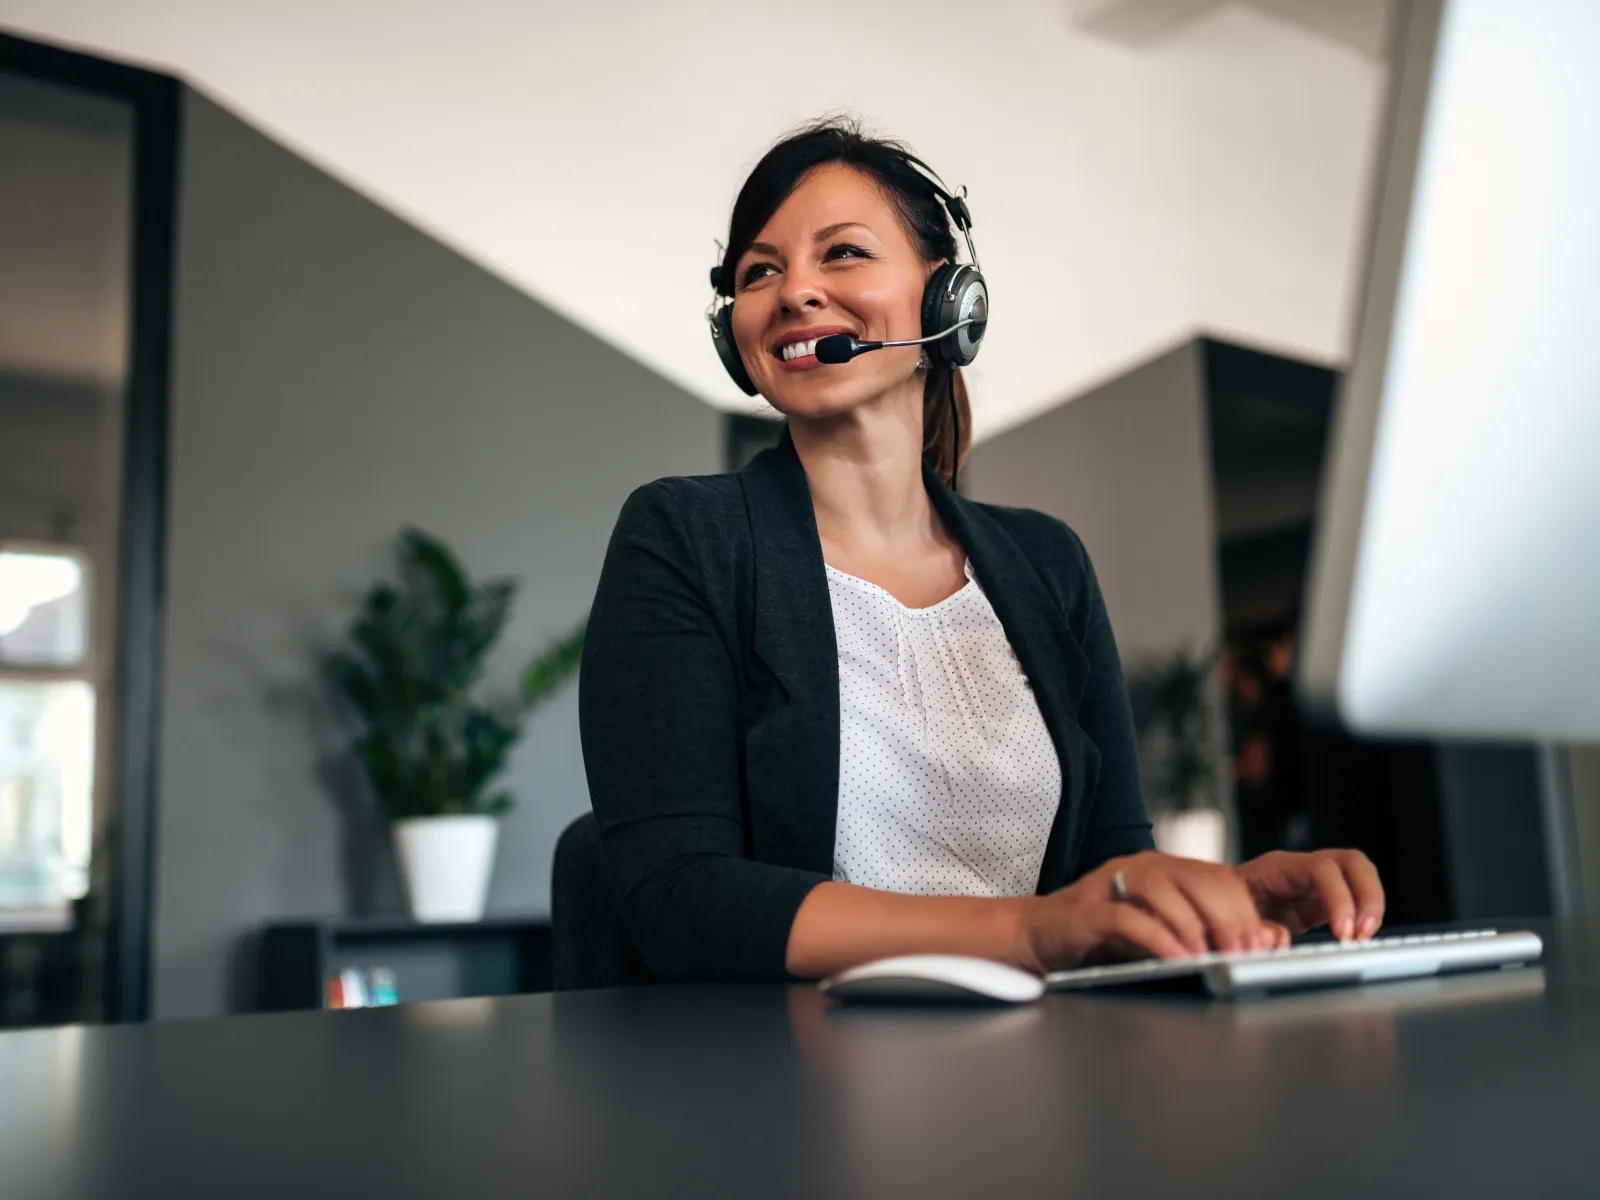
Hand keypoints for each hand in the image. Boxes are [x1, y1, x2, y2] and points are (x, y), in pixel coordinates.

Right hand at [1021, 851, 1276, 971]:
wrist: (1038, 936)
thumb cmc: (1104, 940)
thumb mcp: (1164, 935)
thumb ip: (1207, 936)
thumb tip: (1264, 942)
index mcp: (1166, 870)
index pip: (1220, 877)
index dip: (1245, 911)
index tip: (1256, 947)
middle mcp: (1142, 868)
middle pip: (1200, 879)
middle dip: (1228, 920)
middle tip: (1237, 956)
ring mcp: (1112, 883)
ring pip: (1165, 890)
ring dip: (1194, 927)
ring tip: (1207, 959)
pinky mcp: (1088, 909)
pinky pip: (1129, 917)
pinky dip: (1158, 938)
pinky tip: (1174, 959)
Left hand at [1235, 849, 1384, 941]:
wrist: (1217, 906)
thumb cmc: (1221, 906)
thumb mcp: (1230, 917)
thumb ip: (1254, 928)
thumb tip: (1280, 939)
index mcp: (1278, 866)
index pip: (1322, 869)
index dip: (1339, 898)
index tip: (1343, 933)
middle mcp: (1302, 868)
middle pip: (1352, 862)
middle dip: (1368, 896)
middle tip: (1362, 933)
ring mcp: (1316, 882)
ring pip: (1360, 875)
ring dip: (1372, 906)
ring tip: (1363, 937)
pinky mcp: (1323, 899)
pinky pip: (1356, 897)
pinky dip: (1364, 916)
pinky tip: (1356, 939)